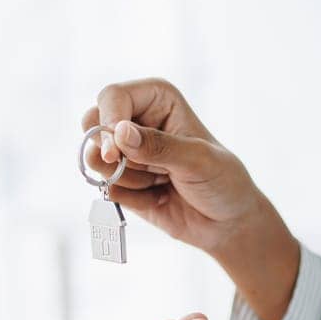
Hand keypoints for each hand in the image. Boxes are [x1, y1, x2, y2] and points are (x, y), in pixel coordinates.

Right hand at [83, 79, 300, 319]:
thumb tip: (119, 133)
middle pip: (92, 123)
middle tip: (137, 169)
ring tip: (161, 182)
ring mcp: (126, 152)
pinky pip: (106, 188)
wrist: (227, 223)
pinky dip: (131, 198)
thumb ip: (159, 146)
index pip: (113, 96)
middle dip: (109, 153)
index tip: (113, 151)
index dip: (108, 121)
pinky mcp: (122, 182)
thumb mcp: (198, 160)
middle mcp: (137, 120)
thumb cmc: (223, 182)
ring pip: (94, 159)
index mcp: (158, 99)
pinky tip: (157, 197)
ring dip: (127, 179)